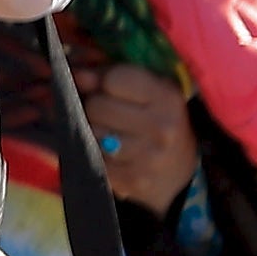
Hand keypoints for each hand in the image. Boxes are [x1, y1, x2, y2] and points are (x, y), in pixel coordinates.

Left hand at [83, 61, 198, 214]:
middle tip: (109, 115)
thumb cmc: (156, 120)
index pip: (114, 79)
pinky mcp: (132, 180)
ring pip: (91, 133)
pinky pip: (92, 158)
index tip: (111, 89)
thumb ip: (110, 76)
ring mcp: (148, 157)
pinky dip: (95, 154)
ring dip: (93, 132)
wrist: (178, 172)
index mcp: (167, 97)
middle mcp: (162, 127)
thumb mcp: (147, 91)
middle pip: (96, 106)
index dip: (105, 81)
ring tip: (110, 134)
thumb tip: (78, 75)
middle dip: (95, 107)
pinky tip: (110, 154)